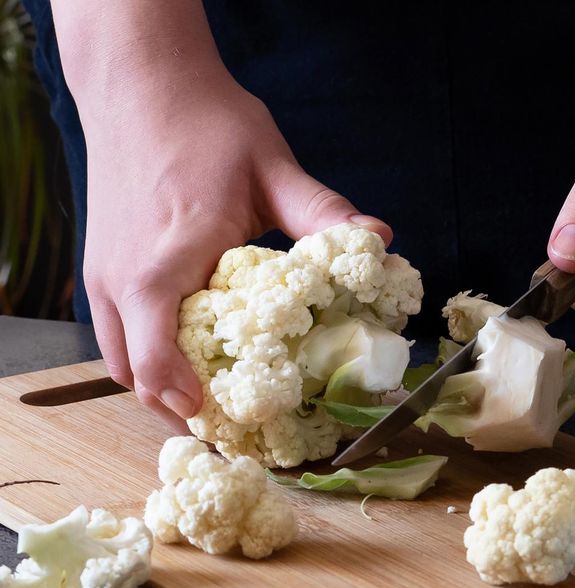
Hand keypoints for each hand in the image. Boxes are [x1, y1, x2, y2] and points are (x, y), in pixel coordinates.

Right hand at [54, 1, 390, 426]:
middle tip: (239, 423)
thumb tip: (379, 242)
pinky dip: (148, 358)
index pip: (156, 356)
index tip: (227, 423)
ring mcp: (101, 274)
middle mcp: (121, 278)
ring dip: (163, 387)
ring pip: (121, 362)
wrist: (142, 81)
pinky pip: (115, 335)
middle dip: (182, 408)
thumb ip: (323, 213)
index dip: (187, 401)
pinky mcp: (99, 267)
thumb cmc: (205, 123)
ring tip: (216, 398)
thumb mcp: (273, 168)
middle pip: (138, 377)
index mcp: (165, 262)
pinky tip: (191, 355)